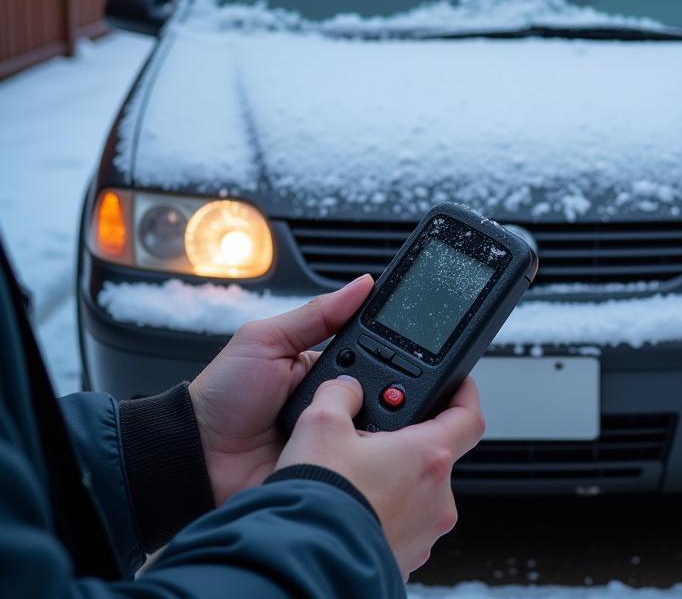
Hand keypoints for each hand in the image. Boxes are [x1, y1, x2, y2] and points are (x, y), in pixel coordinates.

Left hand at [188, 274, 374, 505]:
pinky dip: (366, 456)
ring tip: (368, 419)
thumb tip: (362, 284)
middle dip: (387, 387)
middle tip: (373, 387)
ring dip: (378, 421)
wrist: (197, 458)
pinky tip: (368, 450)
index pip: (373, 351)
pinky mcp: (331, 469)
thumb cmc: (224, 395)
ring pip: (379, 425)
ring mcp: (335, 438)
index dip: (391, 346)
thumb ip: (316, 314)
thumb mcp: (267, 340)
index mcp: (324, 365)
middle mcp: (335, 401)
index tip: (412, 339)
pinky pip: (360, 462)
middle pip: (383, 388)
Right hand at [276, 374, 484, 578]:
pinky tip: (352, 508)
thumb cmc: (321, 502)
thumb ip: (340, 394)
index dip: (465, 394)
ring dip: (393, 480)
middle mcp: (436, 498)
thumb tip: (346, 389)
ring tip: (353, 477)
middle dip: (405, 444)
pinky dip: (384, 511)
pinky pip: (403, 524)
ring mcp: (424, 533)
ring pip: (417, 492)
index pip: (469, 416)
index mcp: (429, 457)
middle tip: (370, 439)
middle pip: (433, 455)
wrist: (305, 564)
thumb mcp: (321, 425)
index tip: (458, 385)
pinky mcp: (406, 558)